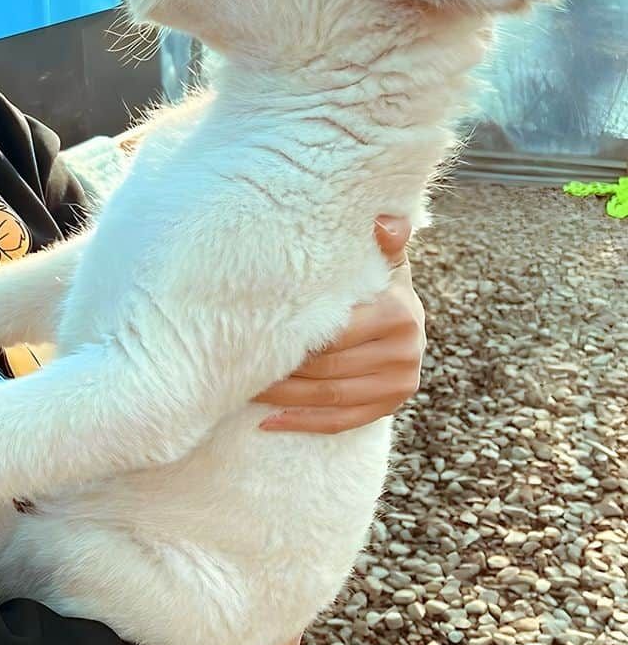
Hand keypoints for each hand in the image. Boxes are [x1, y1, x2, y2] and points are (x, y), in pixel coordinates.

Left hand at [254, 215, 425, 433]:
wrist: (406, 315)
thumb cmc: (378, 281)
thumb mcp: (382, 257)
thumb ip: (382, 240)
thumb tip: (382, 222)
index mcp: (398, 313)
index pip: (332, 331)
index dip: (291, 334)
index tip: (251, 333)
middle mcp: (405, 352)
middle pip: (327, 367)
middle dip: (281, 367)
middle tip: (237, 364)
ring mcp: (399, 384)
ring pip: (329, 396)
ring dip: (284, 397)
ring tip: (245, 389)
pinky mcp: (390, 407)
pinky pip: (340, 421)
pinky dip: (303, 422)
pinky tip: (268, 421)